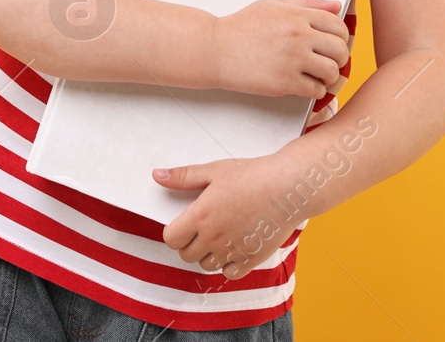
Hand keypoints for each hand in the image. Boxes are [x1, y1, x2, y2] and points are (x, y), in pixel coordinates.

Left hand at [152, 156, 300, 279]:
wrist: (288, 188)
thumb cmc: (251, 176)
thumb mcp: (214, 170)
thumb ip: (183, 177)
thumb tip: (156, 176)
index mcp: (201, 216)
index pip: (171, 239)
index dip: (174, 232)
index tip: (183, 224)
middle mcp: (214, 237)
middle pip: (186, 255)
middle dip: (188, 244)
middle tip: (200, 229)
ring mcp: (233, 250)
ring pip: (207, 265)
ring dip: (207, 254)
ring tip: (218, 236)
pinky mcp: (252, 259)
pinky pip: (230, 273)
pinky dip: (228, 265)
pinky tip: (233, 248)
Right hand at [212, 0, 348, 97]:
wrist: (215, 49)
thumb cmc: (242, 27)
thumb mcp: (273, 6)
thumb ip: (306, 4)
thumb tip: (336, 5)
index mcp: (296, 16)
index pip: (337, 25)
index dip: (340, 36)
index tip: (333, 43)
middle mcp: (298, 36)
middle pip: (340, 49)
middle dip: (338, 57)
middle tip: (328, 61)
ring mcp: (292, 60)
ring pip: (332, 72)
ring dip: (328, 76)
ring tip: (317, 74)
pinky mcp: (284, 82)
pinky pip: (316, 90)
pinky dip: (315, 90)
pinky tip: (304, 84)